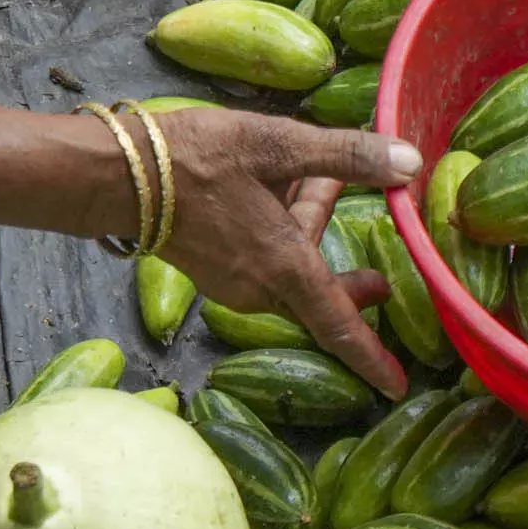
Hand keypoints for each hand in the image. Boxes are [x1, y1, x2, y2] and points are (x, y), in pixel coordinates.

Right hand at [155, 110, 427, 395]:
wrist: (118, 175)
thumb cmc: (197, 158)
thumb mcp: (278, 143)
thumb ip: (347, 156)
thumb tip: (410, 163)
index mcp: (283, 266)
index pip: (339, 325)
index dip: (372, 357)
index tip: (398, 385)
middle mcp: (259, 287)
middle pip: (318, 289)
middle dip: (346, 277)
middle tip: (378, 272)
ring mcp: (232, 282)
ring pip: (290, 266)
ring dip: (310, 226)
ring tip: (321, 173)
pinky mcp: (212, 269)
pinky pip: (264, 259)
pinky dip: (281, 228)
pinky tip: (280, 182)